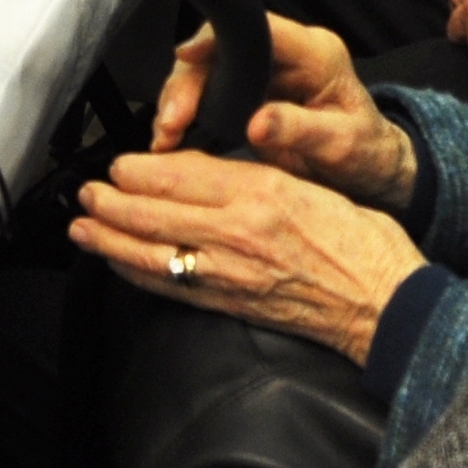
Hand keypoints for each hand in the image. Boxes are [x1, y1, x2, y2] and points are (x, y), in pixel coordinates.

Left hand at [73, 152, 427, 362]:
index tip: (119, 163)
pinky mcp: (230, 304)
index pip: (179, 174)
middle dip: (108, 201)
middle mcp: (237, 231)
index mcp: (260, 192)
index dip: (138, 168)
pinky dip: (136, 273)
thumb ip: (254, 175)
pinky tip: (119, 263)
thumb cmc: (361, 241)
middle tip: (85, 192)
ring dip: (108, 239)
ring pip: (150, 251)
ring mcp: (230, 272)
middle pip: (152, 212)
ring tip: (82, 227)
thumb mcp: (310, 183)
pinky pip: (170, 287)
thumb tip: (201, 171)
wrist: (385, 302)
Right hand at [152, 14, 416, 210]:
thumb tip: (257, 124)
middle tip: (171, 121)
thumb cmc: (366, 153)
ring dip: (180, 100)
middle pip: (220, 48)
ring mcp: (264, 72)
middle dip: (187, 83)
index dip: (216, 37)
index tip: (187, 56)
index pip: (257, 26)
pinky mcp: (248, 93)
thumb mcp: (343, 145)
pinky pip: (207, 92)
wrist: (370, 169)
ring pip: (206, 69)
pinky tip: (172, 138)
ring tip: (166, 136)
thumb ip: (302, 130)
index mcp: (314, 53)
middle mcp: (285, 55)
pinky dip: (185, 114)